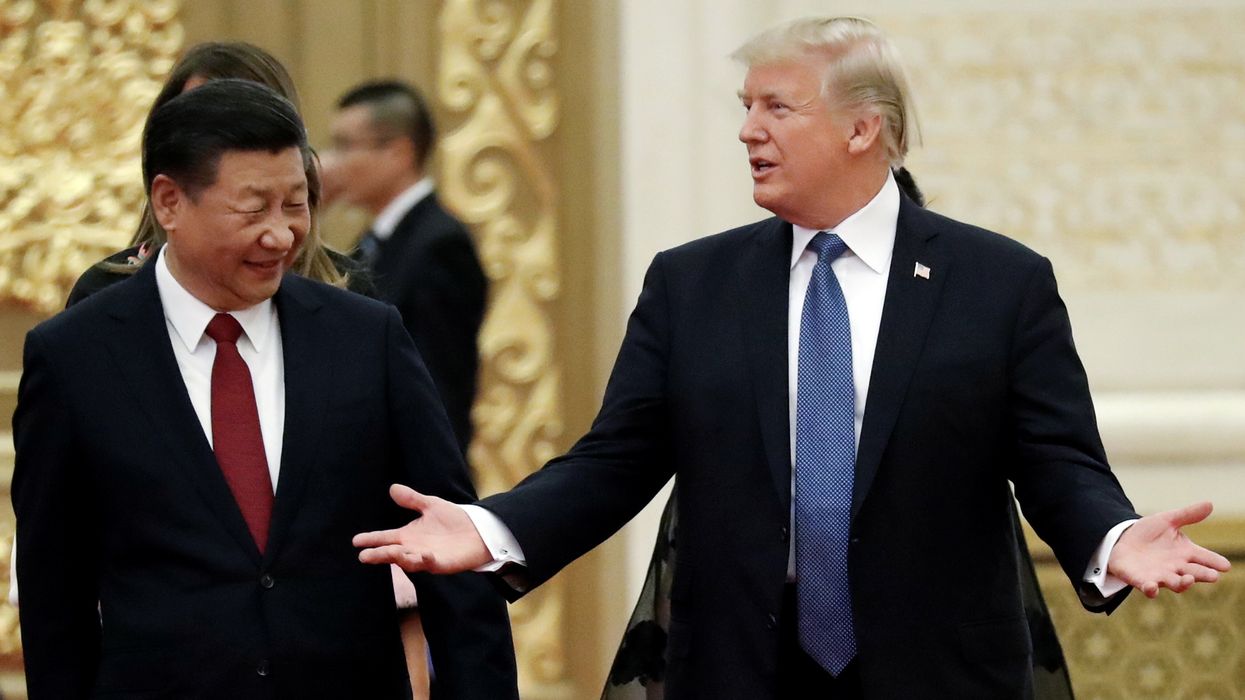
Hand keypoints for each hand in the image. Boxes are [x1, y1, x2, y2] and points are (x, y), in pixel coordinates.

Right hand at [353, 484, 491, 572]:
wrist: (478, 531)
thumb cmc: (453, 519)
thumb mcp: (431, 505)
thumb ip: (412, 499)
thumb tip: (392, 487)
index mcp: (408, 536)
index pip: (385, 538)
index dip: (371, 539)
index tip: (356, 540)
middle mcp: (414, 548)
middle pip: (392, 553)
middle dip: (379, 554)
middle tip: (364, 556)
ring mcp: (427, 557)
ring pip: (408, 560)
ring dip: (398, 557)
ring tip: (388, 553)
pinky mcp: (442, 563)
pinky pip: (431, 563)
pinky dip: (425, 560)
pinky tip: (422, 554)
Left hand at [1107, 501, 1230, 597]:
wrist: (1122, 541)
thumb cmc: (1149, 533)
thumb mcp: (1167, 520)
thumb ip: (1187, 515)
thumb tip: (1210, 503)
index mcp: (1186, 553)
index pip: (1205, 558)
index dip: (1216, 562)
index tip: (1225, 565)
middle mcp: (1176, 567)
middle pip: (1194, 573)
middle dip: (1203, 575)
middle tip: (1213, 576)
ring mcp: (1160, 576)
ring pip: (1175, 584)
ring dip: (1182, 583)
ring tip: (1188, 580)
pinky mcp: (1142, 580)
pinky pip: (1148, 588)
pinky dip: (1151, 589)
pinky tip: (1152, 586)